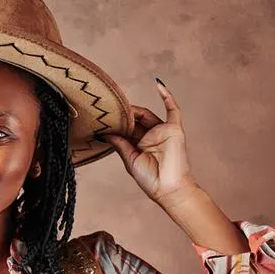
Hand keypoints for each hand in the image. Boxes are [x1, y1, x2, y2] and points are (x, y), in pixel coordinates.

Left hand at [98, 80, 199, 205]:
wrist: (168, 189)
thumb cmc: (150, 180)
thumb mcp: (130, 160)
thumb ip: (119, 144)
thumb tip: (104, 132)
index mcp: (139, 146)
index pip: (125, 130)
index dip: (114, 124)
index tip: (100, 119)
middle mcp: (150, 137)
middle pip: (134, 120)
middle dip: (122, 116)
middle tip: (107, 110)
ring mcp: (162, 132)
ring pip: (147, 114)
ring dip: (134, 109)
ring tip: (119, 105)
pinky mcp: (174, 129)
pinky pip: (173, 109)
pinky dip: (167, 96)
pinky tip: (158, 84)